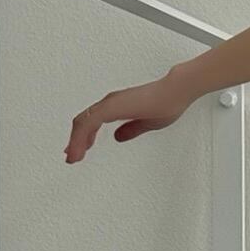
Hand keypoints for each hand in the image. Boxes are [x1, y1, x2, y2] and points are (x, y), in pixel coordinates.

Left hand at [64, 67, 197, 163]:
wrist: (177, 91)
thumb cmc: (167, 102)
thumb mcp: (146, 123)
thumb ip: (131, 129)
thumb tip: (118, 137)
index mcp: (117, 106)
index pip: (92, 121)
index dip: (83, 136)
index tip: (79, 150)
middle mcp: (110, 103)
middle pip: (83, 122)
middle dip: (75, 141)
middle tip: (71, 157)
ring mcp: (109, 104)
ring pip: (82, 123)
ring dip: (75, 142)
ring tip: (72, 159)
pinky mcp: (111, 107)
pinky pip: (88, 123)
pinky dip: (80, 138)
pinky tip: (79, 151)